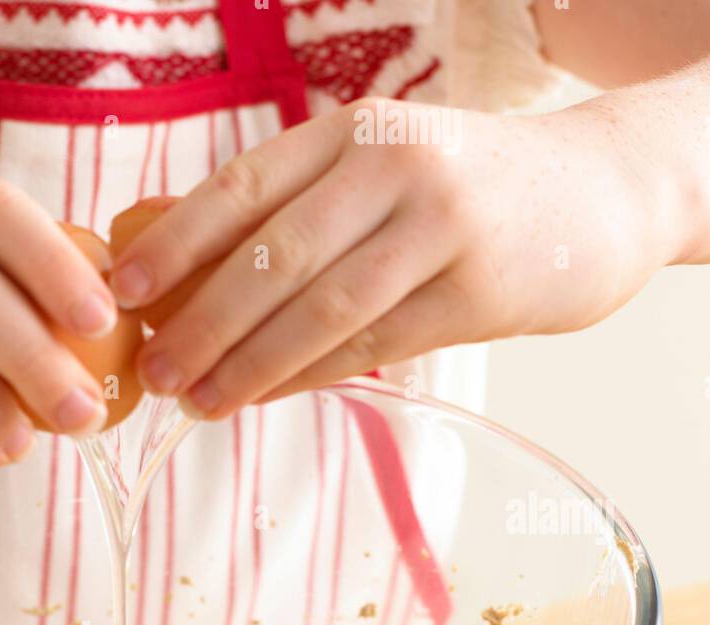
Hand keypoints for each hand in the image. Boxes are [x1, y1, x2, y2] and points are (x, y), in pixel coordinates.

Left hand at [110, 97, 673, 416]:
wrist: (593, 198)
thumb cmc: (454, 194)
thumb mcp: (375, 171)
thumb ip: (293, 210)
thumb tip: (178, 272)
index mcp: (352, 131)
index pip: (242, 188)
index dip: (174, 244)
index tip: (121, 294)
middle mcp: (393, 167)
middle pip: (273, 257)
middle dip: (201, 323)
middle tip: (153, 373)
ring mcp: (440, 228)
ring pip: (320, 310)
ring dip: (249, 364)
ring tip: (197, 402)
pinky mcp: (475, 291)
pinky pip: (370, 346)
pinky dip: (308, 377)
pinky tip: (263, 398)